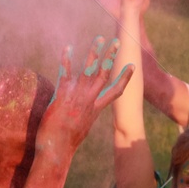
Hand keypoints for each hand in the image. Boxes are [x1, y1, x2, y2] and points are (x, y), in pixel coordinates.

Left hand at [36, 37, 133, 157]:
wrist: (57, 149)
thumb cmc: (66, 142)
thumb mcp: (81, 128)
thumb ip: (84, 116)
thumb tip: (82, 113)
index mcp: (96, 109)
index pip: (115, 91)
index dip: (124, 78)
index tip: (131, 66)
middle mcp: (90, 100)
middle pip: (104, 75)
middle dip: (111, 57)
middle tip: (117, 42)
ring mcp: (77, 97)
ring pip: (89, 70)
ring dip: (95, 52)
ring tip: (100, 38)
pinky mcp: (63, 95)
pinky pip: (66, 73)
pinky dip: (66, 60)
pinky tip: (67, 47)